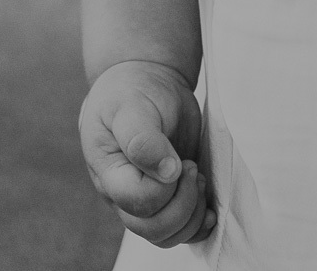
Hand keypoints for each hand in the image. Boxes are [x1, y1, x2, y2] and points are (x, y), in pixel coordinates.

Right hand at [79, 60, 215, 247]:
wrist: (145, 81)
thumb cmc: (133, 90)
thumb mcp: (131, 105)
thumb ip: (143, 138)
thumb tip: (167, 173)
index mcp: (108, 170)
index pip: (137, 201)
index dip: (165, 189)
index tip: (180, 160)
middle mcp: (122, 192)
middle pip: (151, 228)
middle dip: (182, 206)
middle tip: (192, 168)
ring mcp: (143, 199)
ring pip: (166, 236)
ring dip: (192, 216)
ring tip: (198, 177)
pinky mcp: (165, 200)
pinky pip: (181, 233)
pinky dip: (199, 227)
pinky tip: (208, 207)